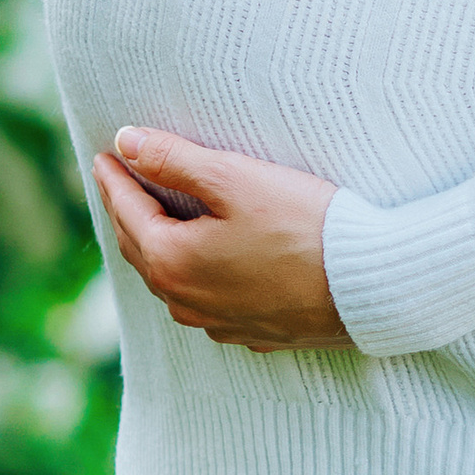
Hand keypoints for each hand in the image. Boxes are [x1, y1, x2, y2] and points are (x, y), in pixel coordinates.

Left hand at [92, 131, 349, 349]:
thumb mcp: (235, 179)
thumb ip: (174, 160)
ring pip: (172, 279)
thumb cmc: (304, 226)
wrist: (370, 285)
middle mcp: (186, 302)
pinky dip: (193, 273)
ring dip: (158, 245)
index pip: (128, 211)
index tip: (104, 154)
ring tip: (155, 217)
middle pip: (143, 249)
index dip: (114, 179)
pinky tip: (204, 261)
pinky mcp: (253, 331)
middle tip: (119, 182)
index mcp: (172, 262)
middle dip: (128, 212)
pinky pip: (205, 300)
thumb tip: (125, 143)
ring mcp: (219, 323)